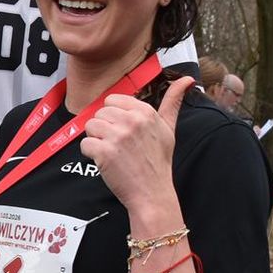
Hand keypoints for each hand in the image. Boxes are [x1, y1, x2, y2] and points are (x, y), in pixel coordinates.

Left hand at [80, 76, 193, 211]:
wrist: (152, 193)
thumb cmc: (158, 161)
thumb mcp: (169, 129)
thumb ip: (173, 102)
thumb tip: (187, 79)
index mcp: (145, 112)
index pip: (112, 100)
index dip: (114, 117)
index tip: (124, 132)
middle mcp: (132, 121)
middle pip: (99, 113)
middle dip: (104, 129)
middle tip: (119, 146)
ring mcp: (117, 136)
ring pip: (90, 126)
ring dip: (96, 140)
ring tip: (113, 153)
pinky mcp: (104, 152)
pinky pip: (85, 144)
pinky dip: (91, 154)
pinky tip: (106, 162)